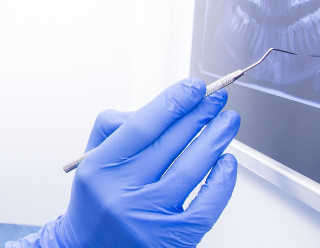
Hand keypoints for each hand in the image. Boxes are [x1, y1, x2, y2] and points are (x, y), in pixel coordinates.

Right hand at [9, 78, 239, 247]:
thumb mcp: (91, 159)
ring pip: (191, 170)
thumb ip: (118, 129)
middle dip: (199, 115)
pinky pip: (206, 206)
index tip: (193, 87)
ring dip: (215, 140)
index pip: (142, 126)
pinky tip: (226, 162)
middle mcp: (122, 193)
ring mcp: (148, 218)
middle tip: (216, 98)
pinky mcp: (172, 238)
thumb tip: (163, 110)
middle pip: (170, 143)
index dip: (173, 102)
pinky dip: (222, 181)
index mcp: (99, 168)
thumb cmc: (96, 199)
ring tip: (228, 122)